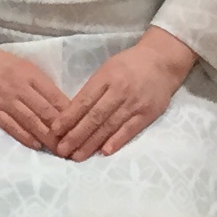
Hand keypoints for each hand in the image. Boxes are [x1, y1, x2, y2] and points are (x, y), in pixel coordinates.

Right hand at [0, 28, 69, 153]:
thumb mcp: (24, 66)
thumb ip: (40, 84)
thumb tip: (61, 105)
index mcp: (30, 74)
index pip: (55, 97)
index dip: (70, 115)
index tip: (82, 127)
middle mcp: (20, 87)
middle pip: (46, 112)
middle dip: (62, 132)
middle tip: (75, 146)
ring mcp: (5, 100)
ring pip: (31, 122)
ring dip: (47, 138)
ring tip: (60, 151)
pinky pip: (11, 126)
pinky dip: (25, 137)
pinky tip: (36, 145)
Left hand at [52, 27, 196, 158]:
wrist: (162, 61)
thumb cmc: (130, 64)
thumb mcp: (108, 68)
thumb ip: (94, 89)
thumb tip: (74, 112)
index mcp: (106, 77)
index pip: (84, 101)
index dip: (69, 117)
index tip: (55, 131)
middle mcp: (119, 91)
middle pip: (94, 116)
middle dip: (76, 135)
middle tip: (61, 150)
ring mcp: (134, 103)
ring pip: (109, 126)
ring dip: (92, 143)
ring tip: (77, 156)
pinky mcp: (147, 114)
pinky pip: (130, 130)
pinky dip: (117, 141)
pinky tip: (104, 152)